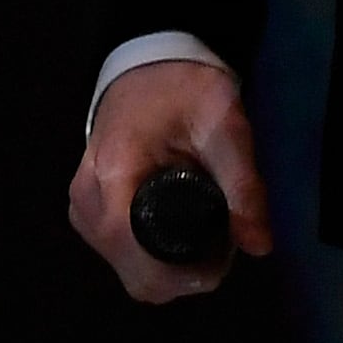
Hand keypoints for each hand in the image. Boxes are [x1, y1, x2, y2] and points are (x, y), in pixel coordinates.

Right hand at [68, 57, 268, 302]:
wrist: (147, 67)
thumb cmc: (183, 91)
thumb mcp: (224, 126)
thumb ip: (243, 184)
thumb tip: (260, 246)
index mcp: (113, 179)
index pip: (142, 261)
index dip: (189, 272)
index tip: (225, 251)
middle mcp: (87, 204)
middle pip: (139, 276)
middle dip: (187, 273)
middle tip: (223, 237)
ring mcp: (83, 212)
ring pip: (132, 274)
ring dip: (173, 269)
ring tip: (207, 228)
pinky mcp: (87, 215)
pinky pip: (124, 258)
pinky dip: (156, 258)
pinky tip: (181, 230)